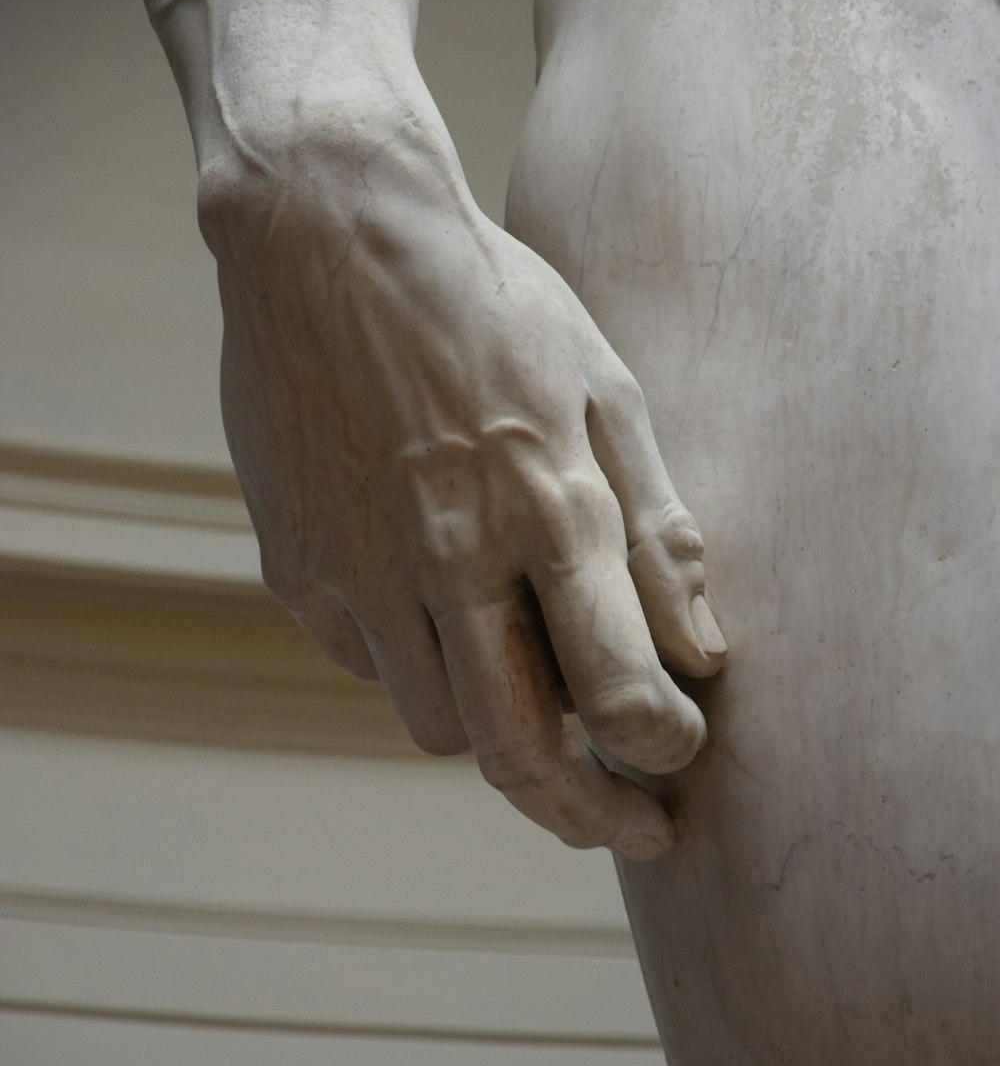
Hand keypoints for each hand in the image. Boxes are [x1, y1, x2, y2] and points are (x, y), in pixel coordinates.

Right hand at [203, 114, 725, 861]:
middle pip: (518, 754)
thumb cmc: (488, 303)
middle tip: (630, 831)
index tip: (681, 757)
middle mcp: (451, 554)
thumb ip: (657, 526)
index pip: (619, 690)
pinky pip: (367, 661)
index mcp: (545, 505)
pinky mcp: (296, 565)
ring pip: (437, 725)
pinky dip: (414, 660)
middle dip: (588, 816)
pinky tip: (435, 603)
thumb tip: (703, 652)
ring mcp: (359, 568)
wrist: (327, 234)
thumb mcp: (604, 385)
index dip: (664, 750)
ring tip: (529, 691)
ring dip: (494, 732)